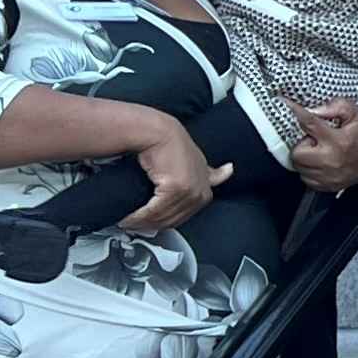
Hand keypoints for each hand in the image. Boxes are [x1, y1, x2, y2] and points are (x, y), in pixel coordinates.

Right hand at [115, 118, 230, 232]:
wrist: (159, 131)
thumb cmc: (172, 143)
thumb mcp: (198, 159)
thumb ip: (212, 172)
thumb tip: (228, 171)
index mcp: (206, 186)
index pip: (185, 214)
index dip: (166, 220)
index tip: (150, 224)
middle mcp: (201, 190)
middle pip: (173, 219)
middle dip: (151, 225)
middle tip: (134, 225)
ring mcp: (190, 190)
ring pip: (163, 217)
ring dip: (142, 223)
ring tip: (128, 222)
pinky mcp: (176, 188)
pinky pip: (155, 210)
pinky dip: (139, 217)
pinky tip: (129, 218)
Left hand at [285, 98, 357, 191]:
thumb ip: (337, 107)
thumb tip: (315, 109)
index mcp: (339, 141)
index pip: (310, 124)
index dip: (295, 112)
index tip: (284, 103)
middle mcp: (331, 161)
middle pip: (297, 153)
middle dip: (302, 144)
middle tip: (313, 139)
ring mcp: (329, 177)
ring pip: (299, 168)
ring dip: (305, 157)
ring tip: (317, 150)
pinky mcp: (328, 186)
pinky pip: (306, 180)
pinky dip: (309, 170)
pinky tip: (319, 162)